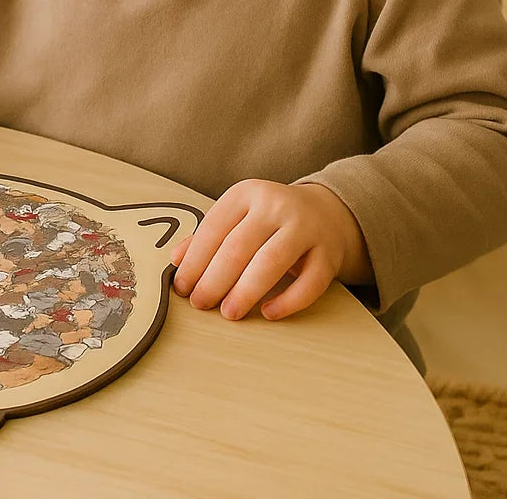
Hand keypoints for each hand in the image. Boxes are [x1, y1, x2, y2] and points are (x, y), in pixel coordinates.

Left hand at [170, 179, 371, 320]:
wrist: (326, 211)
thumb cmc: (270, 219)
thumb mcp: (238, 215)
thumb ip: (208, 235)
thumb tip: (177, 261)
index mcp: (247, 193)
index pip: (213, 228)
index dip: (194, 261)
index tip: (181, 287)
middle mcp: (276, 205)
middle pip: (238, 247)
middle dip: (214, 280)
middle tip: (200, 304)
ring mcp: (306, 228)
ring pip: (271, 263)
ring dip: (245, 291)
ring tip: (228, 313)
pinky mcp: (329, 253)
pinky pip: (309, 283)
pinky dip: (287, 301)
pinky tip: (267, 313)